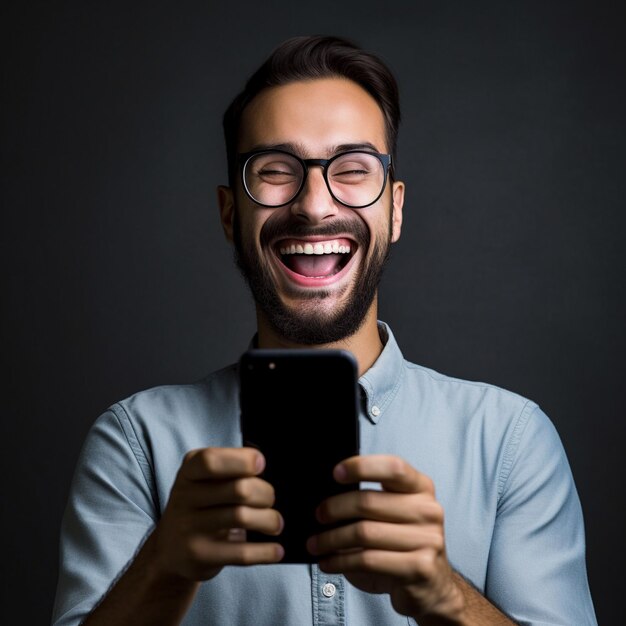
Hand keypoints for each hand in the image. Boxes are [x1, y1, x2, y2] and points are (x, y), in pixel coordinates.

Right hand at [150, 447, 283, 582]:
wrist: (171, 550)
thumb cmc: (202, 504)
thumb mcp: (206, 481)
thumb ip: (231, 469)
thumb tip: (263, 466)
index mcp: (188, 471)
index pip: (211, 461)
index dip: (241, 461)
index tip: (261, 464)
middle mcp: (183, 497)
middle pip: (238, 489)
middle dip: (265, 493)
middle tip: (271, 500)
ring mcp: (188, 528)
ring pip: (242, 518)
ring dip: (269, 520)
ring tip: (276, 523)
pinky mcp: (198, 556)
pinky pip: (240, 553)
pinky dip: (265, 552)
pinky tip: (277, 551)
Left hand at [306, 455, 463, 620]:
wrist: (432, 585)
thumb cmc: (403, 543)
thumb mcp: (394, 512)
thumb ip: (372, 497)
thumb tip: (327, 494)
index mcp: (421, 487)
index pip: (393, 468)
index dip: (362, 467)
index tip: (336, 473)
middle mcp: (428, 510)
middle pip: (369, 501)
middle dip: (335, 508)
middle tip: (318, 515)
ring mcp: (428, 540)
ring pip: (364, 533)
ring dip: (331, 539)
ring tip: (315, 544)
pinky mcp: (419, 568)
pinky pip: (368, 560)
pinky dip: (340, 561)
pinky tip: (328, 562)